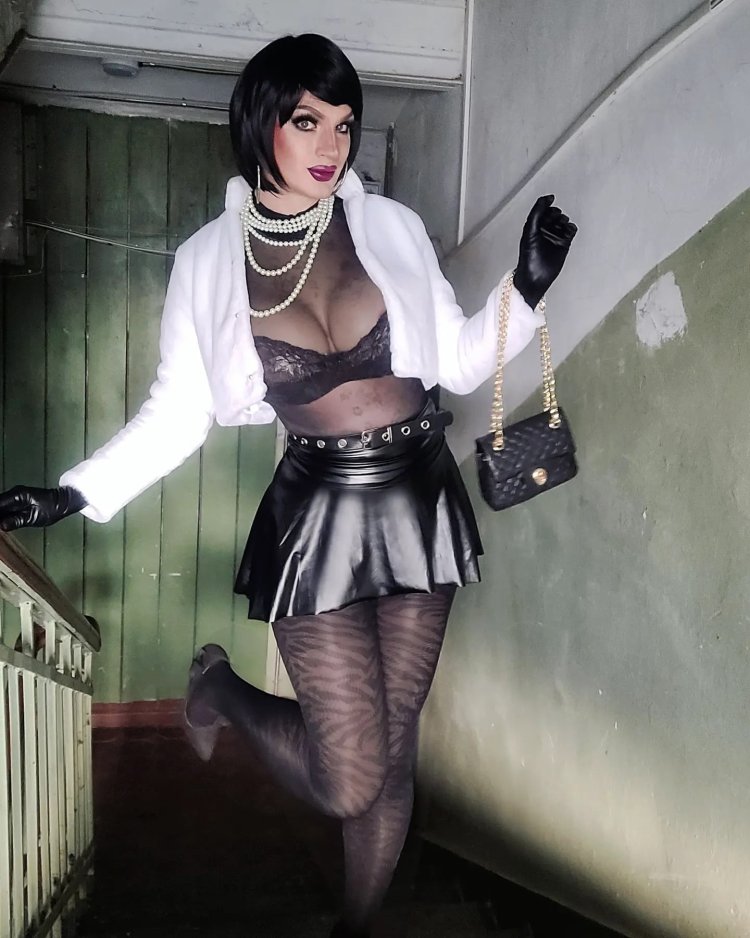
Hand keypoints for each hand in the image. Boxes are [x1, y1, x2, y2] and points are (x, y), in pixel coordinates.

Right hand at [0, 485, 86, 531]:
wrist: (62, 502)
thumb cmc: (52, 508)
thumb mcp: (34, 517)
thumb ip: (17, 521)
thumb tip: (2, 526)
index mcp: (17, 495)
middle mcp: (14, 493)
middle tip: (0, 526)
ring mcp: (15, 496)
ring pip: (0, 506)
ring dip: (0, 515)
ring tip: (1, 525)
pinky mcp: (17, 500)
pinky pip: (5, 507)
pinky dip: (2, 515)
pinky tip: (3, 523)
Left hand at [513, 194, 576, 308]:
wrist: (535, 276)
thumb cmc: (529, 257)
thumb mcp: (530, 230)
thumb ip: (537, 212)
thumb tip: (547, 198)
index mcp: (534, 226)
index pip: (542, 210)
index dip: (547, 205)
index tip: (551, 200)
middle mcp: (544, 231)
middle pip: (554, 214)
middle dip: (556, 213)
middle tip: (556, 217)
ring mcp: (554, 237)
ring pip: (563, 222)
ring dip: (564, 220)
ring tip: (561, 224)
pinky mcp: (563, 244)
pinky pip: (571, 231)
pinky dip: (571, 227)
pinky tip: (568, 230)